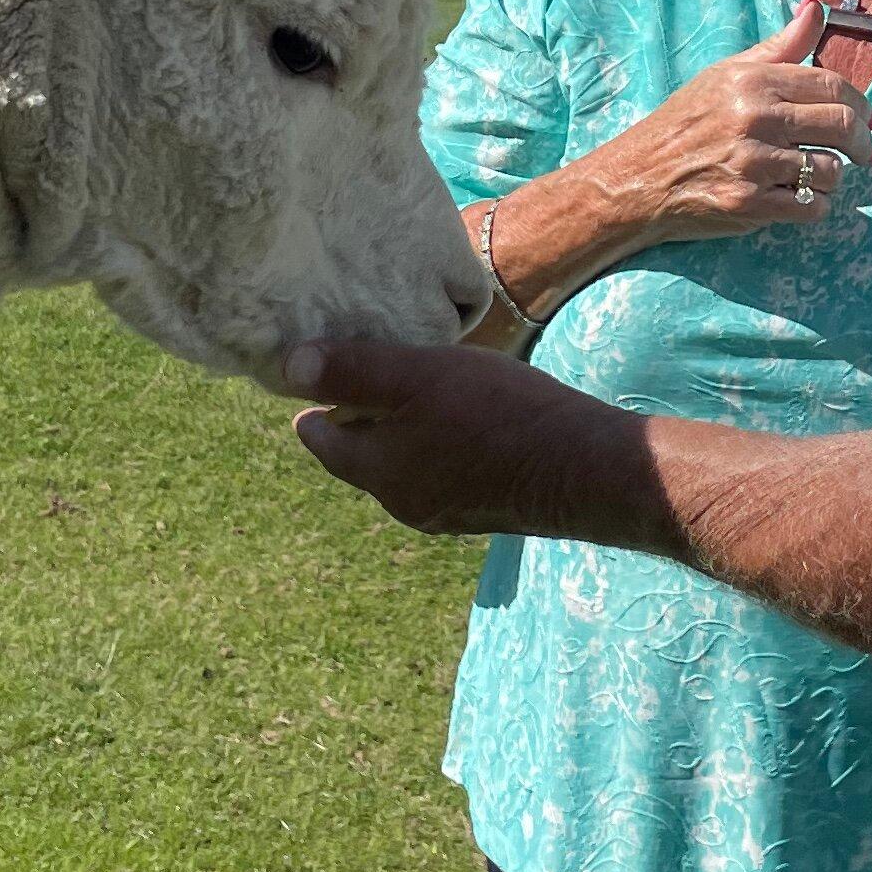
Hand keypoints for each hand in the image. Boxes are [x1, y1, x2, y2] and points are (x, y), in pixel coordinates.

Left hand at [288, 335, 656, 543]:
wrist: (583, 468)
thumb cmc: (497, 414)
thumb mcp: (417, 376)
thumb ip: (353, 371)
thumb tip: (288, 367)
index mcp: (377, 472)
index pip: (319, 438)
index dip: (316, 399)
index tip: (324, 363)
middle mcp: (404, 501)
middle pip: (361, 451)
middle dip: (361, 411)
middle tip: (372, 361)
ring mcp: (447, 510)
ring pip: (405, 460)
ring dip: (405, 426)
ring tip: (422, 381)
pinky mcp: (485, 505)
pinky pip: (444, 468)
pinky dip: (441, 441)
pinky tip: (468, 413)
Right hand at [595, 0, 871, 238]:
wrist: (640, 176)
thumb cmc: (689, 121)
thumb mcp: (729, 72)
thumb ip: (782, 44)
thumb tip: (817, 4)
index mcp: (753, 80)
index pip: (833, 85)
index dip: (863, 104)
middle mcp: (754, 117)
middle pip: (842, 126)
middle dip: (863, 143)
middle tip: (863, 153)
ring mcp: (751, 163)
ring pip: (831, 170)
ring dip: (833, 177)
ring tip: (814, 175)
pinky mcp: (748, 205)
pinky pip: (812, 208)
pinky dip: (815, 206)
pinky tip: (797, 198)